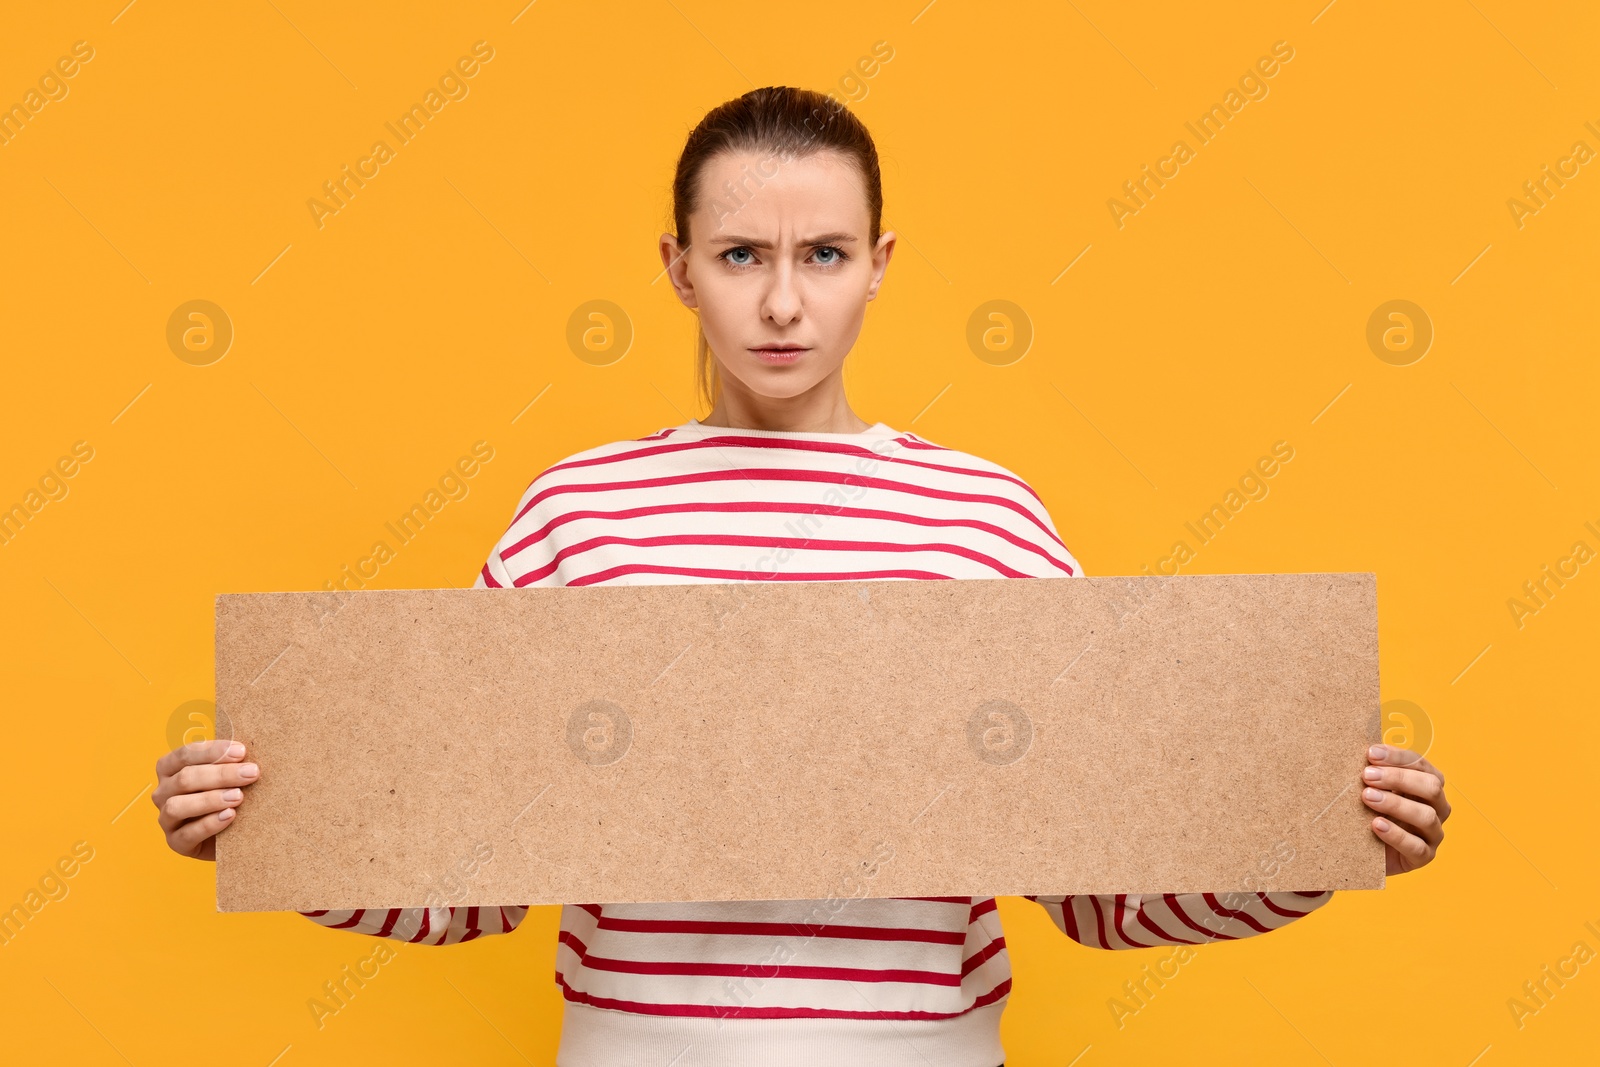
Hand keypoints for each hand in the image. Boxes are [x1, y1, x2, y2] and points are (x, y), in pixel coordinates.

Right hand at [153, 739, 259, 860]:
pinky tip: (230, 816)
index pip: (185, 754)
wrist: (230, 834)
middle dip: (221, 774)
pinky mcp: (175, 842)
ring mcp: (166, 819)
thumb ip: (229, 763)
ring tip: (239, 796)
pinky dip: (209, 824)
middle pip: (185, 779)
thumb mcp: (226, 777)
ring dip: (210, 799)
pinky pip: (187, 834)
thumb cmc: (227, 795)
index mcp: (170, 769)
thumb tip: (246, 751)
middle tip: (252, 773)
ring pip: (178, 806)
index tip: (241, 752)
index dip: (213, 751)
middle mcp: (163, 792)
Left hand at [1361, 743, 1447, 874]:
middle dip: (1398, 778)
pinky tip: (1376, 825)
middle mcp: (1437, 808)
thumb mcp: (1372, 789)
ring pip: (1427, 816)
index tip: (1371, 753)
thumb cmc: (1368, 811)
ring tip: (1367, 797)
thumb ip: (1373, 772)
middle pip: (1431, 787)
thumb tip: (1361, 750)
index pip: (1421, 765)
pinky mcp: (1424, 857)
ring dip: (1396, 804)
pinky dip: (1397, 835)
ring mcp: (1433, 834)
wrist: (1362, 850)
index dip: (1398, 757)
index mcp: (1427, 785)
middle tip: (1367, 776)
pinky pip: (1417, 847)